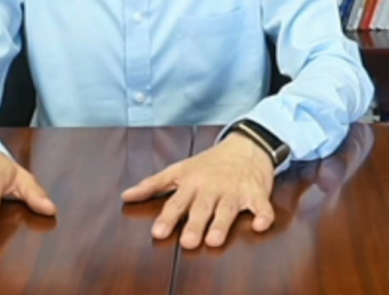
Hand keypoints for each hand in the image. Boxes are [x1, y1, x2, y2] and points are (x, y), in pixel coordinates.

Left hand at [121, 133, 275, 248]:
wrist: (245, 146)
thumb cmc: (209, 163)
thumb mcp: (179, 169)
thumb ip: (153, 184)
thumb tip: (125, 196)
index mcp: (192, 184)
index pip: (176, 203)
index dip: (167, 218)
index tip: (158, 233)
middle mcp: (212, 188)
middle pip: (202, 208)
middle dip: (195, 224)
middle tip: (187, 242)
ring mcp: (234, 190)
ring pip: (227, 209)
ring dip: (221, 223)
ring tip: (214, 240)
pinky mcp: (256, 193)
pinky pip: (261, 205)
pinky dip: (263, 215)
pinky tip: (261, 224)